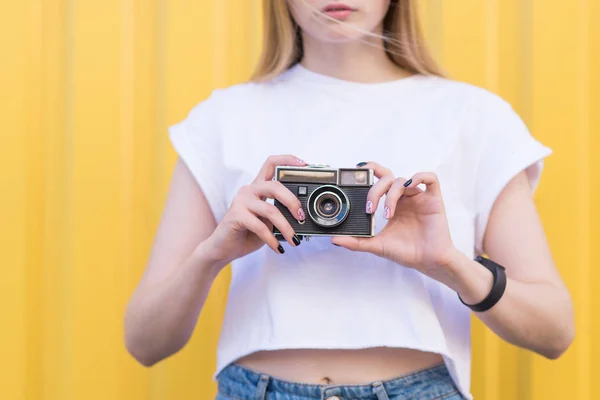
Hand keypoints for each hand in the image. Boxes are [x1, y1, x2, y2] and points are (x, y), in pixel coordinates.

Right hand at [206, 155, 306, 265]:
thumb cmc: (247, 234)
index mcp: (258, 187)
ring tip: (294, 240)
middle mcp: (249, 190)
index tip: (304, 165)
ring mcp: (241, 201)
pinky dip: (271, 239)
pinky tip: (277, 248)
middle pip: (275, 185)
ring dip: (286, 228)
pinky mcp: (236, 215)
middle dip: (292, 201)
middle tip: (300, 217)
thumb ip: (280, 213)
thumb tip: (300, 215)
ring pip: (270, 210)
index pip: (271, 164)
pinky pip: (260, 226)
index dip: (288, 160)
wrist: (224, 249)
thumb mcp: (268, 221)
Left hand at [331, 162, 458, 278]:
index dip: (369, 172)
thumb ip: (356, 242)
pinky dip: (419, 176)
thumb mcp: (376, 246)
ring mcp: (419, 197)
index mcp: (392, 204)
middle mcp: (404, 198)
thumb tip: (334, 239)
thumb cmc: (406, 252)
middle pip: (387, 178)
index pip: (379, 180)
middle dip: (375, 189)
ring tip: (387, 214)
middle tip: (369, 207)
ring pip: (402, 180)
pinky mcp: (434, 200)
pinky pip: (430, 178)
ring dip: (391, 195)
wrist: (428, 262)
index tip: (356, 174)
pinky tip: (409, 187)